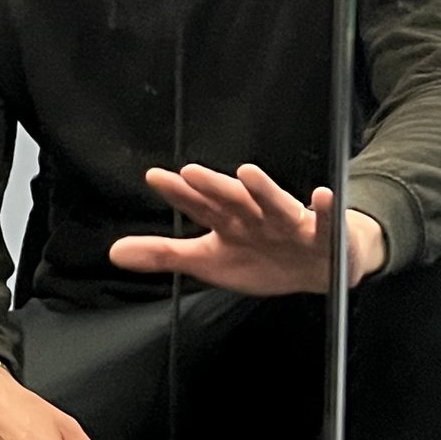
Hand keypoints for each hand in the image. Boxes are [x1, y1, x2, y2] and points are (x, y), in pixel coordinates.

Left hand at [108, 166, 387, 296]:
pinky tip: (321, 197)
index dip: (179, 193)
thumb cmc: (262, 258)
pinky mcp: (323, 234)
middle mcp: (255, 215)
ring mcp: (289, 222)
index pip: (199, 204)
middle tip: (192, 173)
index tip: (155, 177)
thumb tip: (114, 253)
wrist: (321, 266)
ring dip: (263, 189)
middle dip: (214, 187)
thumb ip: (163, 255)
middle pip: (233, 200)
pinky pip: (325, 222)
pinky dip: (326, 210)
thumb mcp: (208, 261)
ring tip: (247, 173)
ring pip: (275, 204)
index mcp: (228, 221)